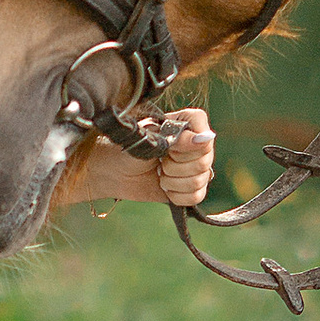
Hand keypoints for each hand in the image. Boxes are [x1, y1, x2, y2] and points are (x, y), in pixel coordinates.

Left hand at [69, 104, 216, 209]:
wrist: (113, 172)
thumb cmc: (127, 147)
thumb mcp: (150, 138)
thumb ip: (178, 138)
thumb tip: (206, 138)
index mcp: (187, 125)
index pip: (206, 135)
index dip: (188, 147)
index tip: (168, 149)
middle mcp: (195, 145)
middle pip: (204, 162)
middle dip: (175, 167)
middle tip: (158, 161)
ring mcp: (195, 167)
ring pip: (200, 181)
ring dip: (173, 182)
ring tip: (159, 173)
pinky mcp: (190, 187)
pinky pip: (196, 196)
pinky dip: (177, 195)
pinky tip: (165, 187)